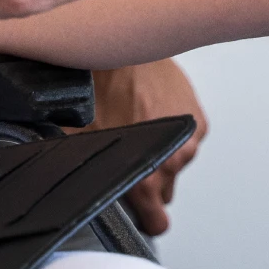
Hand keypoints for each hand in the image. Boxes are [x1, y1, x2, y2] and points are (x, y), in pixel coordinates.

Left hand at [75, 59, 207, 235]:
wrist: (118, 46)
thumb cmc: (98, 88)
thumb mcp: (80, 138)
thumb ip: (87, 171)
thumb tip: (70, 186)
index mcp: (147, 178)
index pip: (157, 223)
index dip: (145, 218)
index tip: (139, 212)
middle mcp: (173, 163)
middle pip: (164, 190)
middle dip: (149, 179)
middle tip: (129, 152)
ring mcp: (189, 140)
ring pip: (176, 161)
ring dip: (162, 149)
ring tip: (138, 121)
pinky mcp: (198, 119)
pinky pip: (187, 136)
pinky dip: (174, 127)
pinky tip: (151, 108)